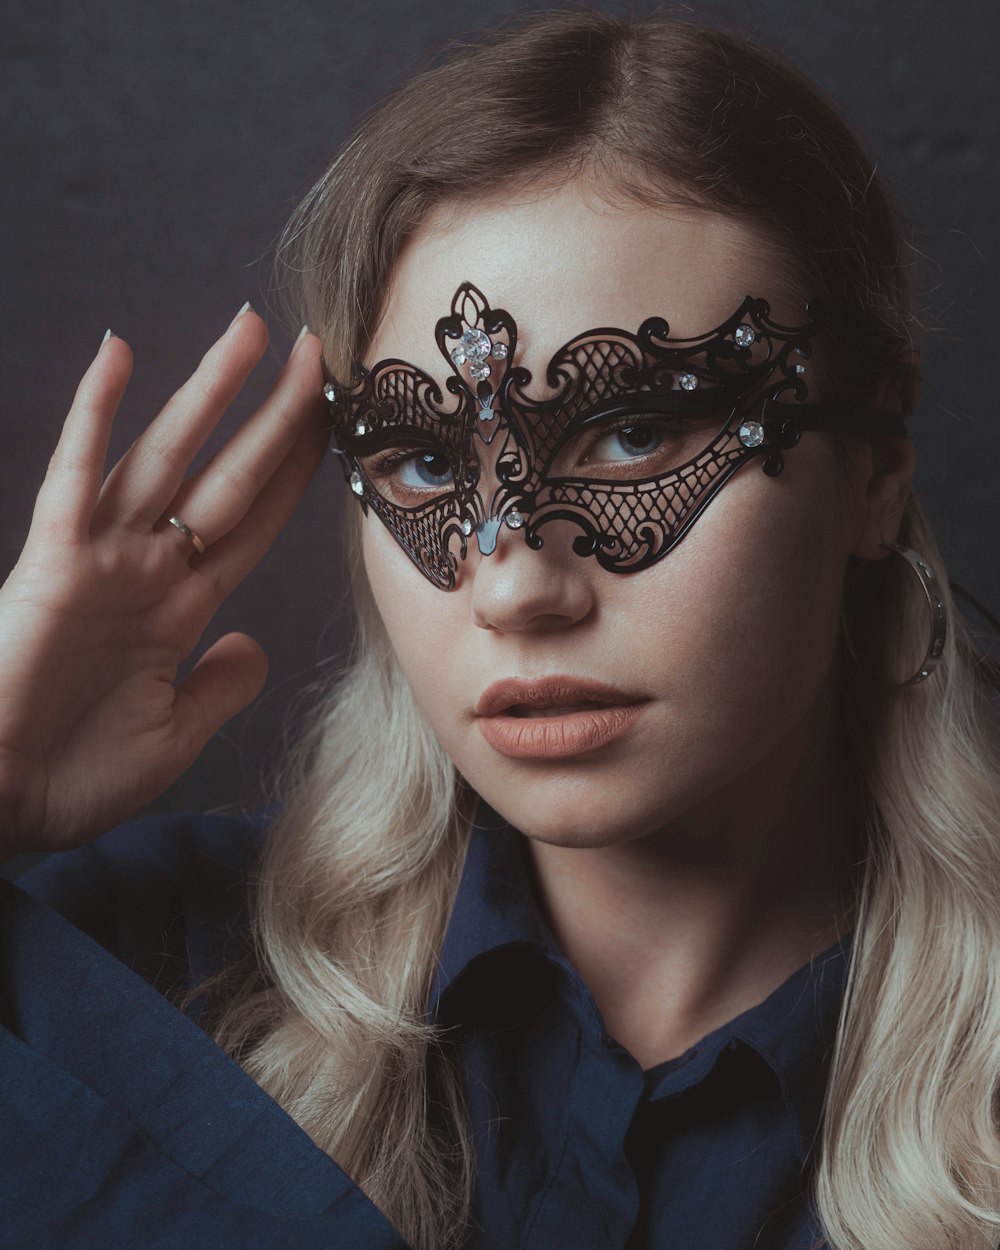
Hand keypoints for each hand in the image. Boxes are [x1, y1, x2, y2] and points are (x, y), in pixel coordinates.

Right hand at [0, 306, 328, 856]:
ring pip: (166, 458)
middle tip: (317, 352)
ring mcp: (101, 560)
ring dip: (209, 393)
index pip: (252, 520)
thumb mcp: (175, 733)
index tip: (332, 423)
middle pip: (226, 475)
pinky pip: (76, 478)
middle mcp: (147, 569)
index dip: (294, 471)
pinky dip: (93, 417)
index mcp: (179, 607)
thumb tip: (254, 645)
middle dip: (275, 415)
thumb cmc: (73, 775)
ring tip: (252, 332)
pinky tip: (118, 354)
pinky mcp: (52, 565)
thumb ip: (221, 685)